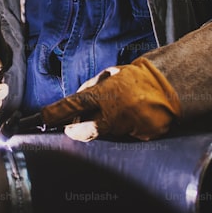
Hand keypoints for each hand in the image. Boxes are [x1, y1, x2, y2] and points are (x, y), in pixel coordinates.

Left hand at [40, 58, 181, 141]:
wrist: (168, 87)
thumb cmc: (135, 78)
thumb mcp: (109, 75)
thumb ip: (90, 89)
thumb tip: (74, 101)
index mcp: (103, 94)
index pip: (71, 105)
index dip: (54, 113)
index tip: (43, 117)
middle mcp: (112, 113)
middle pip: (84, 130)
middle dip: (74, 131)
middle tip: (71, 127)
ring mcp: (125, 127)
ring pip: (102, 134)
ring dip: (100, 127)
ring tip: (110, 114)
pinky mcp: (138, 137)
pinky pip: (121, 137)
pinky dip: (120, 130)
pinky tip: (128, 119)